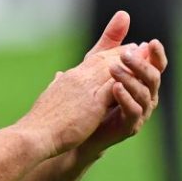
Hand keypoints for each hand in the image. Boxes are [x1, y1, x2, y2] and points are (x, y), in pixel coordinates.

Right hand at [21, 12, 132, 157]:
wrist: (36, 132)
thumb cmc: (41, 120)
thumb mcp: (50, 96)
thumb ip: (57, 85)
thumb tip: (58, 77)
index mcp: (68, 78)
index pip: (92, 60)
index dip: (109, 54)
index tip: (123, 50)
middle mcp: (77, 77)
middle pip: (104, 59)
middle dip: (123, 53)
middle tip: (140, 48)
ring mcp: (85, 88)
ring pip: (112, 69)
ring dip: (130, 62)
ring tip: (146, 58)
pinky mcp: (93, 102)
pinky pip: (114, 86)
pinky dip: (127, 80)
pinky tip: (139, 79)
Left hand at [80, 39, 167, 156]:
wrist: (81, 126)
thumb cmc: (94, 92)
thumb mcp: (99, 62)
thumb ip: (112, 41)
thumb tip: (123, 13)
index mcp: (143, 80)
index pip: (156, 65)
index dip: (157, 54)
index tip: (152, 42)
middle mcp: (147, 95)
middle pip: (153, 78)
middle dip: (141, 65)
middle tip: (126, 54)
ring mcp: (141, 112)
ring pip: (144, 94)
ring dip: (130, 79)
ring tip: (114, 68)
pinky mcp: (130, 126)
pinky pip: (133, 111)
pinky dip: (126, 99)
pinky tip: (116, 88)